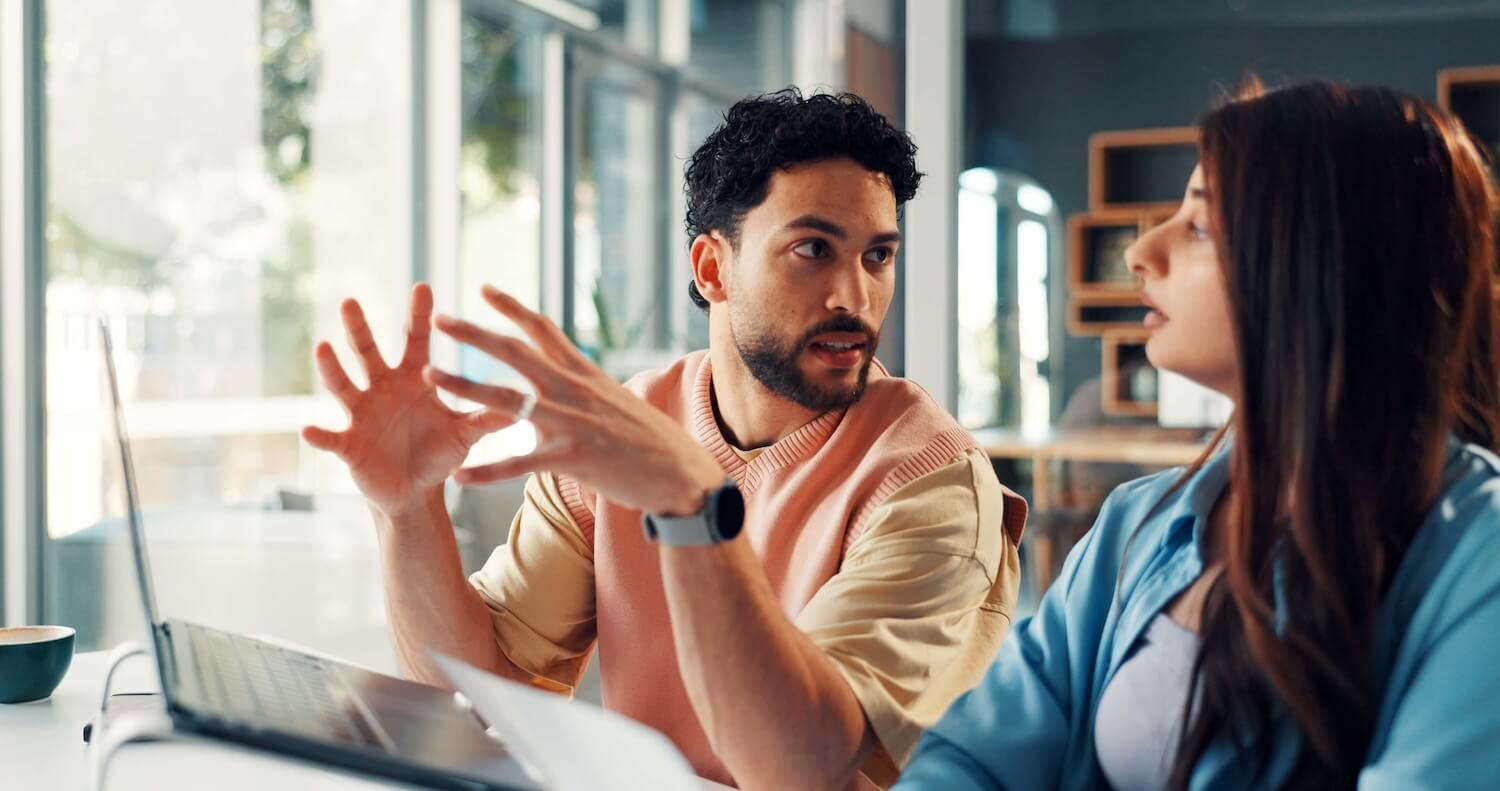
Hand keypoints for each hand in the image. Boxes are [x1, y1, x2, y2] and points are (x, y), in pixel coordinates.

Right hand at [301, 284, 514, 516]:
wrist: (414, 490)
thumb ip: (487, 417)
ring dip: (332, 368)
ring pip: (343, 385)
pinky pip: (332, 438)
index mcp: (412, 379)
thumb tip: (526, 402)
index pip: (415, 340)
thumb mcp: (465, 433)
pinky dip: (320, 435)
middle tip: (351, 300)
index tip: (423, 286)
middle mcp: (382, 388)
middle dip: (360, 328)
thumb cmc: (439, 453)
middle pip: (368, 352)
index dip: (419, 315)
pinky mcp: (348, 444)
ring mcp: (361, 413)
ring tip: (323, 347)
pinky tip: (310, 429)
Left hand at [424, 285, 724, 517]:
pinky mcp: (571, 457)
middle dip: (475, 334)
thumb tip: (568, 373)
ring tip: (430, 376)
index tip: (483, 289)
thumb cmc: (652, 441)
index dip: (512, 308)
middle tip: (439, 319)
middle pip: (517, 353)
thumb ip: (586, 387)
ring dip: (465, 386)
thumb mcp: (618, 400)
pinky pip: (518, 463)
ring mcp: (572, 422)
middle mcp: (575, 390)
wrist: (682, 474)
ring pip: (508, 400)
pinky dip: (486, 471)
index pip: (544, 330)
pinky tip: (456, 476)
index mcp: (585, 374)